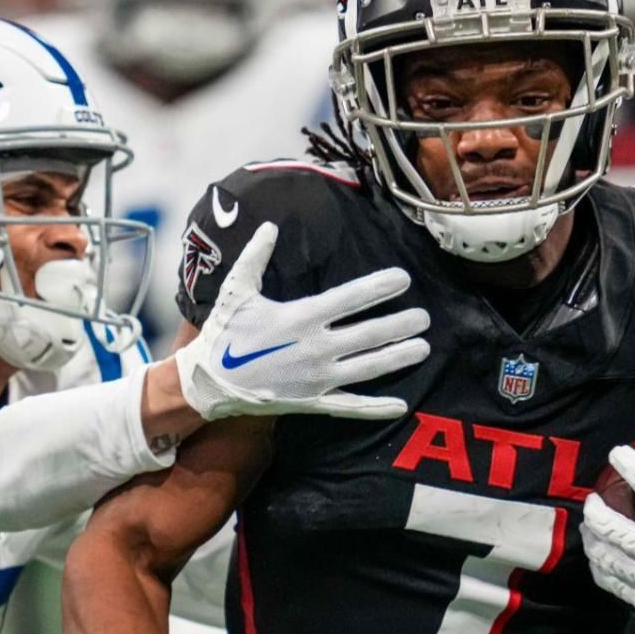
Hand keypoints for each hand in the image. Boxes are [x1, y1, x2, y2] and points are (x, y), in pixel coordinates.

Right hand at [173, 222, 429, 420]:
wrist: (209, 382)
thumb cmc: (225, 333)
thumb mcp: (236, 291)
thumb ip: (254, 257)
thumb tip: (269, 225)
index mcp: (299, 318)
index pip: (349, 299)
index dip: (378, 288)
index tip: (403, 279)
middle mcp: (314, 348)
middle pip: (368, 335)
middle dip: (400, 324)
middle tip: (425, 316)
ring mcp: (316, 378)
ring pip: (367, 368)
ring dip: (397, 357)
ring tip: (423, 348)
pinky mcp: (312, 402)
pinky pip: (350, 406)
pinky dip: (376, 407)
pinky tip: (401, 405)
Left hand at [581, 433, 634, 633]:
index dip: (631, 467)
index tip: (617, 453)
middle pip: (613, 530)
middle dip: (595, 510)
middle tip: (592, 498)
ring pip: (607, 559)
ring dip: (593, 540)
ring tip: (590, 528)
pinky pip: (615, 585)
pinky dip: (602, 569)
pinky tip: (602, 561)